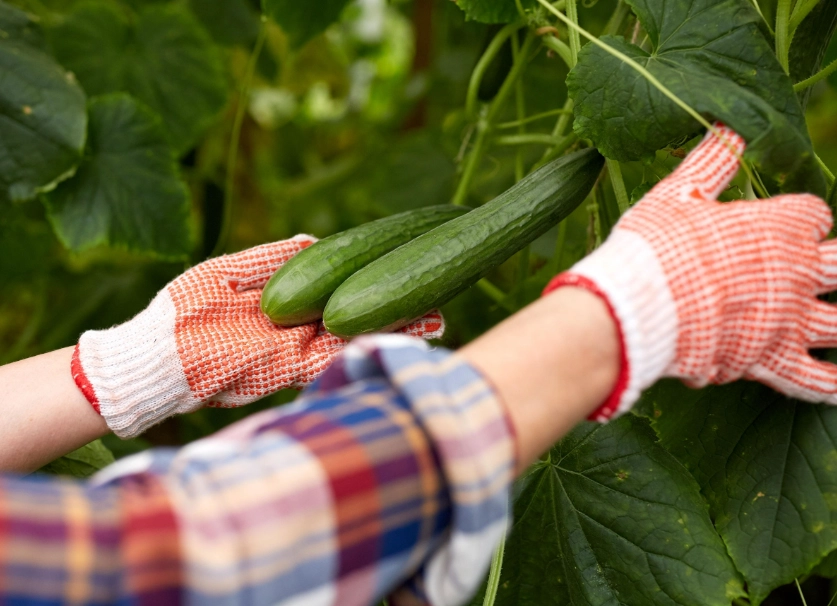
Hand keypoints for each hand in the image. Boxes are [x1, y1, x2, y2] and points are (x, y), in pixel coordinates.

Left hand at [72, 235, 443, 437]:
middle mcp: (297, 328)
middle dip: (397, 312)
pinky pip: (334, 356)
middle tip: (437, 306)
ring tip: (433, 321)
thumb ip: (276, 259)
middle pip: (355, 315)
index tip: (405, 271)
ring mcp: (294, 351)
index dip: (374, 282)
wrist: (153, 360)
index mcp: (287, 301)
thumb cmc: (184, 312)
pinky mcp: (286, 370)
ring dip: (392, 331)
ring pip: (353, 338)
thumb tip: (317, 240)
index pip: (341, 289)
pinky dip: (365, 347)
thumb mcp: (230, 273)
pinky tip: (396, 338)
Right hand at [545, 124, 836, 420]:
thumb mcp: (677, 195)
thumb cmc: (653, 246)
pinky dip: (833, 385)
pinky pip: (814, 380)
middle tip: (835, 267)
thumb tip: (729, 127)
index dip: (804, 218)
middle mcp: (796, 272)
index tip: (793, 222)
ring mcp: (788, 320)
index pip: (813, 215)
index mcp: (778, 226)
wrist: (635, 307)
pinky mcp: (769, 360)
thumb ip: (711, 162)